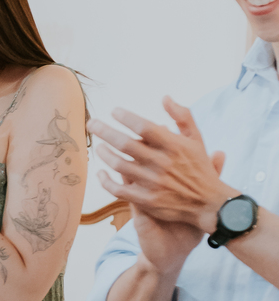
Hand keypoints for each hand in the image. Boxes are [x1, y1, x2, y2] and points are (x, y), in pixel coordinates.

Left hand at [92, 101, 231, 236]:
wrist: (208, 203)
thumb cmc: (199, 167)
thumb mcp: (197, 139)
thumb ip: (182, 116)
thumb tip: (165, 97)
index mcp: (174, 145)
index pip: (144, 127)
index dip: (126, 117)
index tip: (114, 111)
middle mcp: (162, 163)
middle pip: (125, 144)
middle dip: (105, 131)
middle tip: (91, 123)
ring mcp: (153, 183)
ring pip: (119, 165)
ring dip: (104, 154)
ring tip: (98, 146)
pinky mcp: (147, 200)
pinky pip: (119, 190)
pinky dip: (106, 181)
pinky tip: (100, 172)